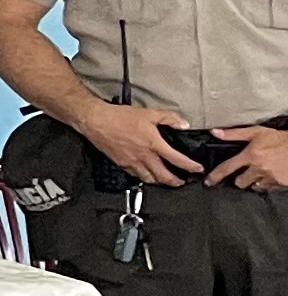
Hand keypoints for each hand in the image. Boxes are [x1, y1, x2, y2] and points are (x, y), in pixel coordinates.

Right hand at [76, 98, 204, 185]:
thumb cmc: (120, 117)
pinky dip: (144, 177)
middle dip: (175, 181)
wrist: (96, 121)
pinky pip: (136, 175)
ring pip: (150, 179)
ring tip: (165, 181)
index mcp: (154, 144)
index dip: (190, 166)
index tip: (197, 169)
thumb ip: (169, 118)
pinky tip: (146, 174)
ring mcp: (132, 162)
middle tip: (182, 182)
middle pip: (164, 176)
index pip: (177, 159)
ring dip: (160, 182)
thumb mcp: (149, 113)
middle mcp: (144, 156)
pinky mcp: (121, 164)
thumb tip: (184, 124)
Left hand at [211, 123, 287, 192]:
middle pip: (240, 182)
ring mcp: (270, 178)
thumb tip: (214, 132)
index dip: (215, 176)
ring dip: (255, 182)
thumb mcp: (257, 132)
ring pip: (255, 186)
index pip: (227, 168)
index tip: (208, 182)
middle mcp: (259, 169)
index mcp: (250, 156)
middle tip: (245, 174)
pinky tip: (271, 176)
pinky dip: (268, 184)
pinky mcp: (281, 184)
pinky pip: (269, 188)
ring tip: (260, 174)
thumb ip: (234, 134)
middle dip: (240, 180)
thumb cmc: (279, 138)